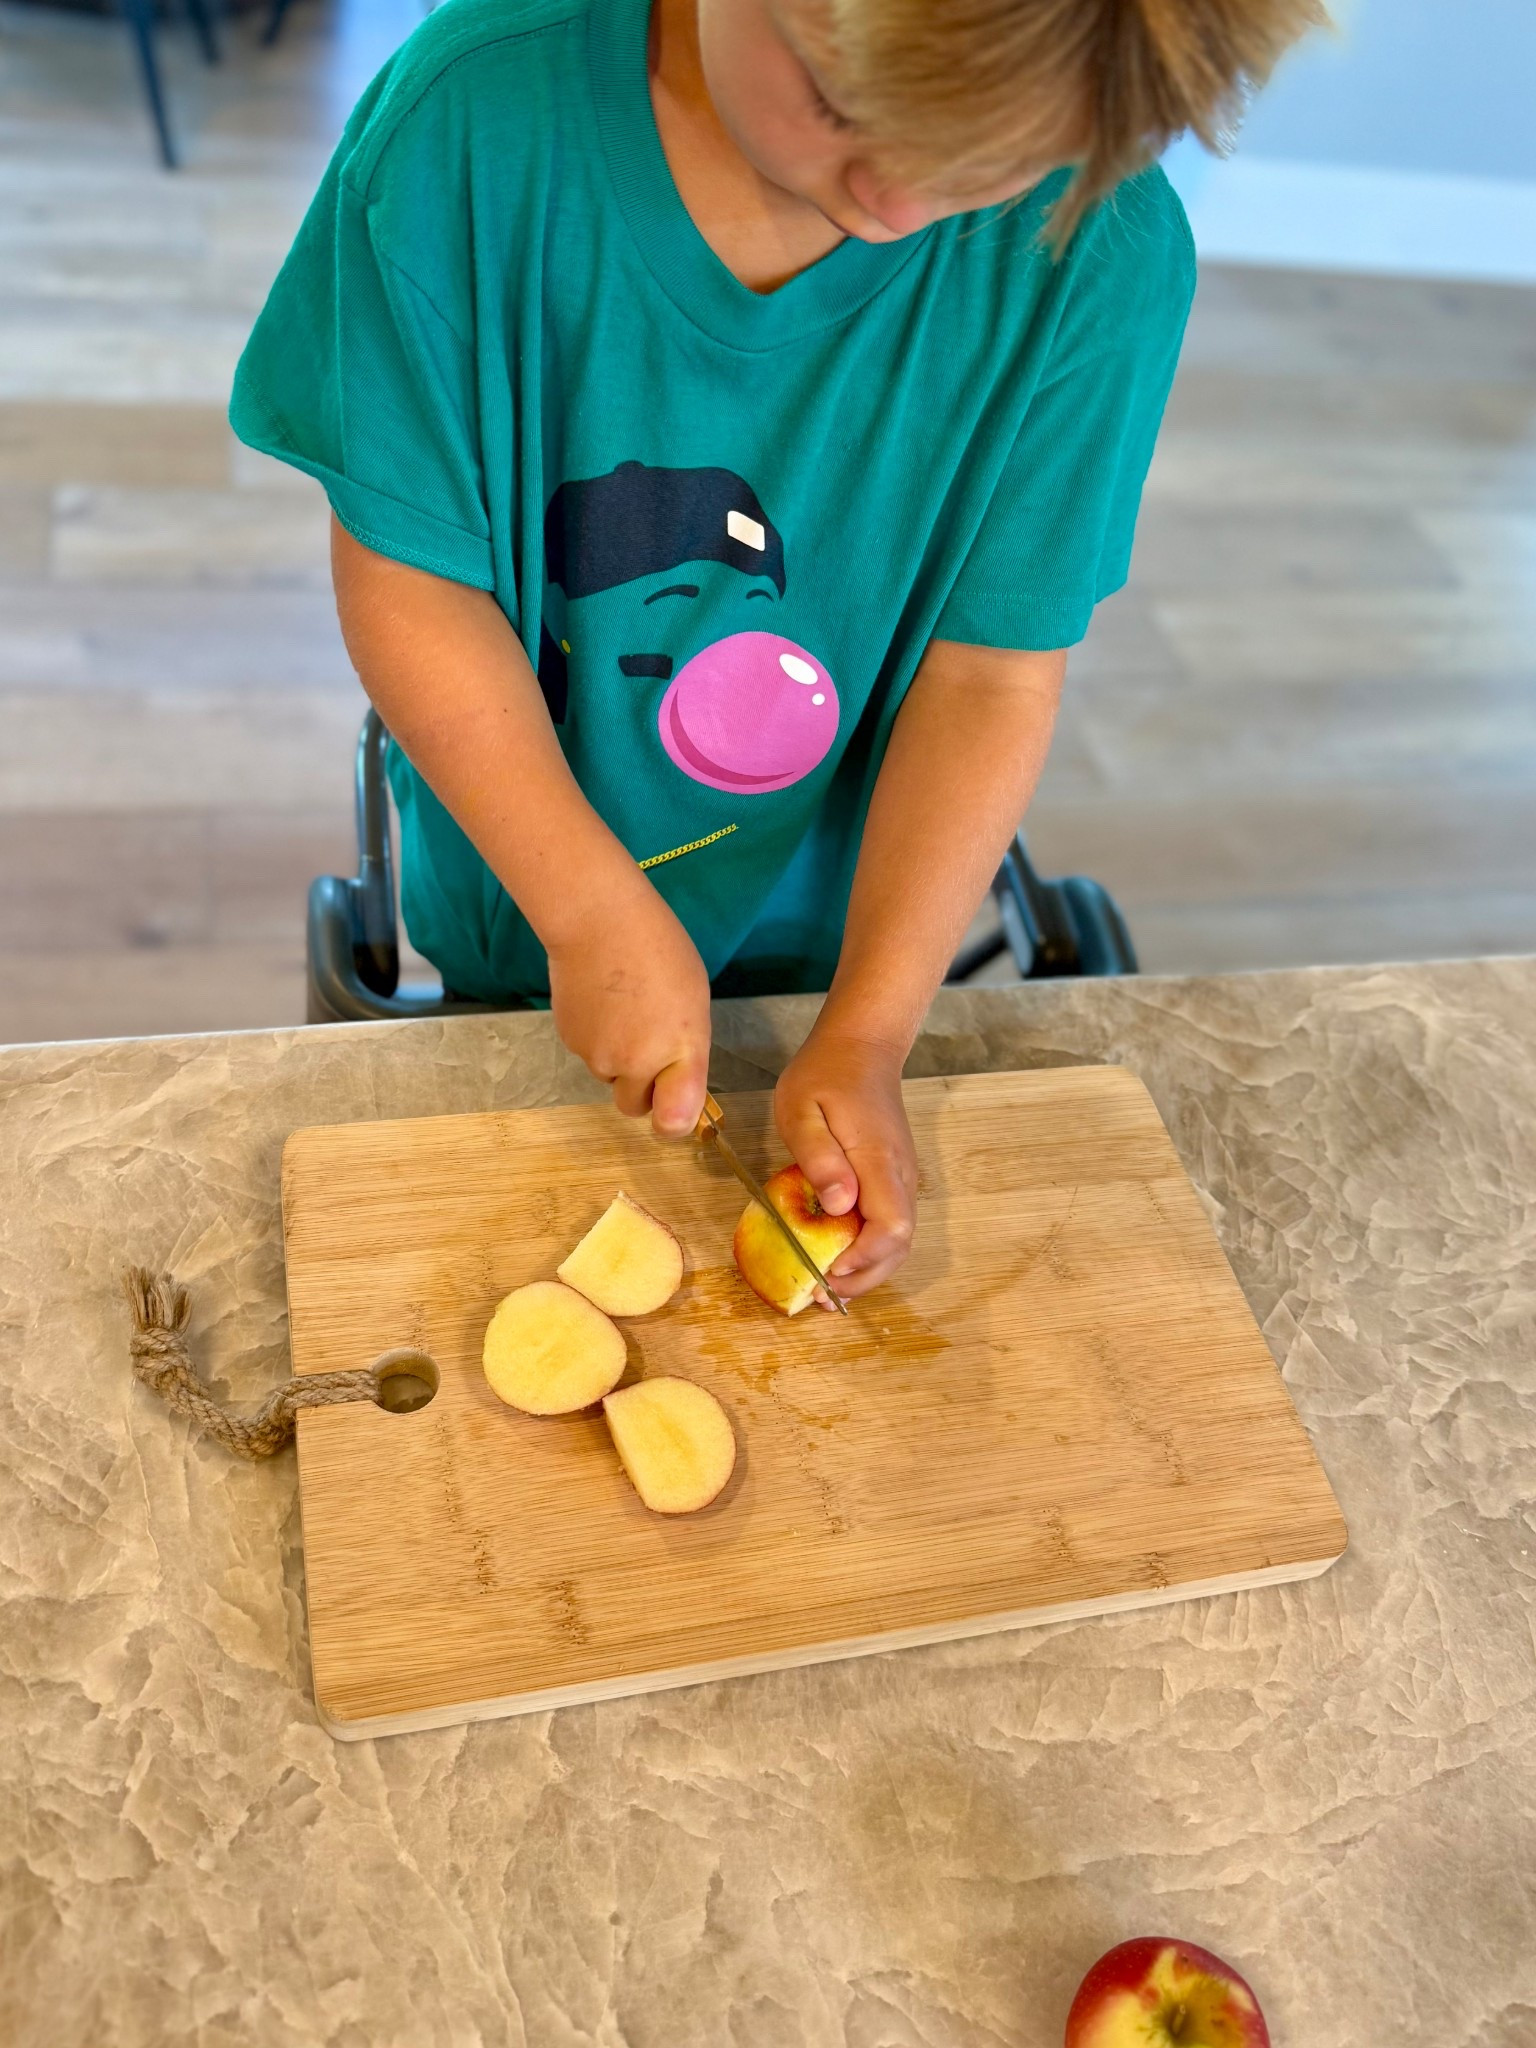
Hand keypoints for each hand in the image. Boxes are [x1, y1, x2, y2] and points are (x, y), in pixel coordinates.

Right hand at [547, 881, 711, 1137]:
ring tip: (623, 1007)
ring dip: (617, 1057)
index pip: (674, 1122)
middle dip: (641, 1087)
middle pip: (635, 1105)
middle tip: (646, 1042)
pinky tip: (600, 1000)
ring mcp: (598, 1056)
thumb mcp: (693, 1001)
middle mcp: (637, 1063)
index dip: (674, 1123)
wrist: (597, 920)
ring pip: (609, 1076)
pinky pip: (588, 1054)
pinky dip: (595, 1037)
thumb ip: (686, 1051)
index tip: (675, 1109)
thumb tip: (674, 1082)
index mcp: (681, 1050)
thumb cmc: (659, 950)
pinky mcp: (569, 1042)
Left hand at [774, 1027, 917, 1299]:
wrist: (862, 1047)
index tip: (827, 1271)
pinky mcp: (895, 1177)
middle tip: (819, 1294)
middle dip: (863, 1278)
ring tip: (824, 1282)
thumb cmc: (824, 1075)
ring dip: (866, 1269)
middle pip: (900, 1245)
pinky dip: (866, 1249)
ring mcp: (903, 1178)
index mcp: (878, 1161)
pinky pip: (888, 1223)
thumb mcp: (802, 1110)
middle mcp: (901, 1176)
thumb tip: (838, 1208)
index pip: (891, 1228)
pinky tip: (835, 1253)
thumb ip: (819, 1159)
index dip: (863, 1260)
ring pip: (897, 1240)